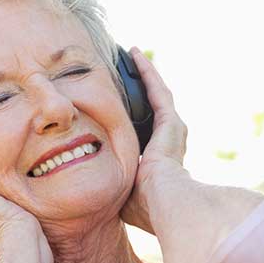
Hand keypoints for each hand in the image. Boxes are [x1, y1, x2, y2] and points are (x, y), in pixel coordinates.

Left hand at [120, 48, 188, 232]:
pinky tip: (135, 55)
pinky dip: (147, 71)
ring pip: (157, 94)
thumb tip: (91, 193)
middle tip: (126, 72)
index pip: (146, 134)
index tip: (120, 107)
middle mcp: (170, 143)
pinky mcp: (171, 120)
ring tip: (132, 57)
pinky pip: (157, 89)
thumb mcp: (122, 194)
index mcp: (160, 161)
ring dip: (145, 75)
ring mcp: (173, 130)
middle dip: (141, 91)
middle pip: (153, 109)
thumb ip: (112, 186)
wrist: (165, 203)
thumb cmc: (144, 207)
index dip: (134, 120)